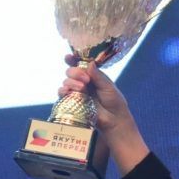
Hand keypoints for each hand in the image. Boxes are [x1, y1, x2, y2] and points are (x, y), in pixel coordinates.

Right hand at [58, 57, 148, 173]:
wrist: (114, 121)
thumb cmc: (115, 104)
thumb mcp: (109, 87)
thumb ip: (98, 76)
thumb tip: (89, 63)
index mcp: (93, 76)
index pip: (81, 64)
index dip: (73, 59)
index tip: (69, 57)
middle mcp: (83, 83)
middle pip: (71, 71)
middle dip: (75, 72)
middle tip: (85, 79)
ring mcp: (77, 92)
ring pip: (66, 81)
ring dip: (71, 82)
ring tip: (81, 87)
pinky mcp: (73, 103)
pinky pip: (63, 94)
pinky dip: (63, 91)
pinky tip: (67, 92)